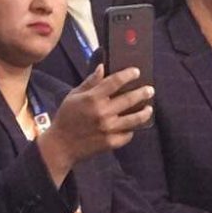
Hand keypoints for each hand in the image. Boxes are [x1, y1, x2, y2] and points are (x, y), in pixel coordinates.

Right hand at [36, 66, 154, 181]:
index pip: (115, 82)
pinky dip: (131, 130)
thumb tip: (102, 67)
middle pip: (129, 99)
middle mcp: (103, 113)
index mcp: (92, 98)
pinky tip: (133, 125)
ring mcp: (108, 129)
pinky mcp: (111, 142)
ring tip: (149, 108)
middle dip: (143, 93)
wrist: (61, 145)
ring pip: (135, 119)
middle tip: (150, 90)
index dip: (128, 75)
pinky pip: (128, 134)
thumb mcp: (74, 95)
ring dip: (145, 112)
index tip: (136, 72)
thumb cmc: (66, 117)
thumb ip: (90, 82)